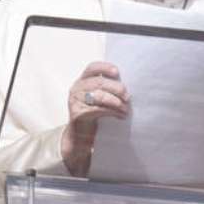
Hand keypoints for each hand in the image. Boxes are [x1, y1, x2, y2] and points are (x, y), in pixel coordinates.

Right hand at [61, 61, 129, 175]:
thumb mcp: (97, 97)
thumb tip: (126, 85)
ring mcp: (75, 100)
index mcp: (82, 80)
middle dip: (117, 88)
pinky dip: (112, 112)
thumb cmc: (93, 113)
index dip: (105, 67)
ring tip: (126, 108)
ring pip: (100, 96)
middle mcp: (76, 88)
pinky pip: (98, 109)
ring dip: (117, 102)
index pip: (92, 68)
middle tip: (128, 97)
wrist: (80, 135)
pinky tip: (120, 115)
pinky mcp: (77, 113)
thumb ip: (106, 88)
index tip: (117, 72)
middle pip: (99, 82)